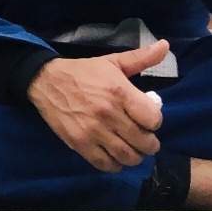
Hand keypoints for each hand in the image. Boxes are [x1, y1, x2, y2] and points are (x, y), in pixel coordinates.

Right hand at [26, 42, 169, 171]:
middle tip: (144, 139)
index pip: (154, 119)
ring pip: (128, 157)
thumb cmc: (83, 72)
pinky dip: (115, 164)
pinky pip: (107, 165)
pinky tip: (114, 155)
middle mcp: (109, 114)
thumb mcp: (112, 61)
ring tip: (131, 148)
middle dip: (149, 143)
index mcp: (119, 92)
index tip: (147, 120)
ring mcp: (93, 131)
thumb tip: (165, 46)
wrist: (46, 81)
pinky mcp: (80, 144)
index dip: (155, 122)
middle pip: (144, 143)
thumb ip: (141, 57)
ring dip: (134, 156)